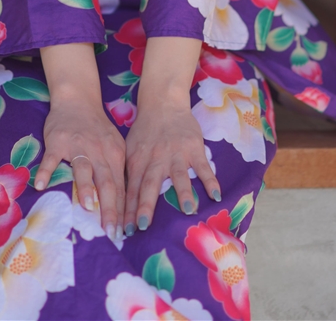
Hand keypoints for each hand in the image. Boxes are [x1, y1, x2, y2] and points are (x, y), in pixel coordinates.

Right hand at [37, 43, 125, 241]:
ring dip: (85, 188)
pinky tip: (41, 185)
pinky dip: (46, 171)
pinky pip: (51, 158)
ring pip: (83, 168)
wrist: (78, 99)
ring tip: (87, 207)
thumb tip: (124, 206)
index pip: (121, 187)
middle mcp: (99, 150)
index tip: (123, 234)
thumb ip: (116, 173)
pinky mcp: (57, 141)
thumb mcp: (114, 147)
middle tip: (110, 232)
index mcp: (115, 155)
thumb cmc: (97, 130)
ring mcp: (78, 145)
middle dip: (110, 209)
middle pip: (107, 182)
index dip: (122, 211)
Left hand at [124, 100, 218, 233]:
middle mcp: (156, 159)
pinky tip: (215, 195)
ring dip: (183, 193)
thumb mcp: (130, 150)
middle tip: (142, 226)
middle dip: (146, 205)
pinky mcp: (194, 149)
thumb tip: (120, 203)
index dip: (128, 210)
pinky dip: (210, 180)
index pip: (131, 189)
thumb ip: (130, 175)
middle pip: (150, 184)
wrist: (163, 103)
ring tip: (187, 211)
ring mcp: (176, 154)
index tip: (125, 231)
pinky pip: (203, 167)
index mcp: (138, 161)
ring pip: (179, 175)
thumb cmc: (145, 131)